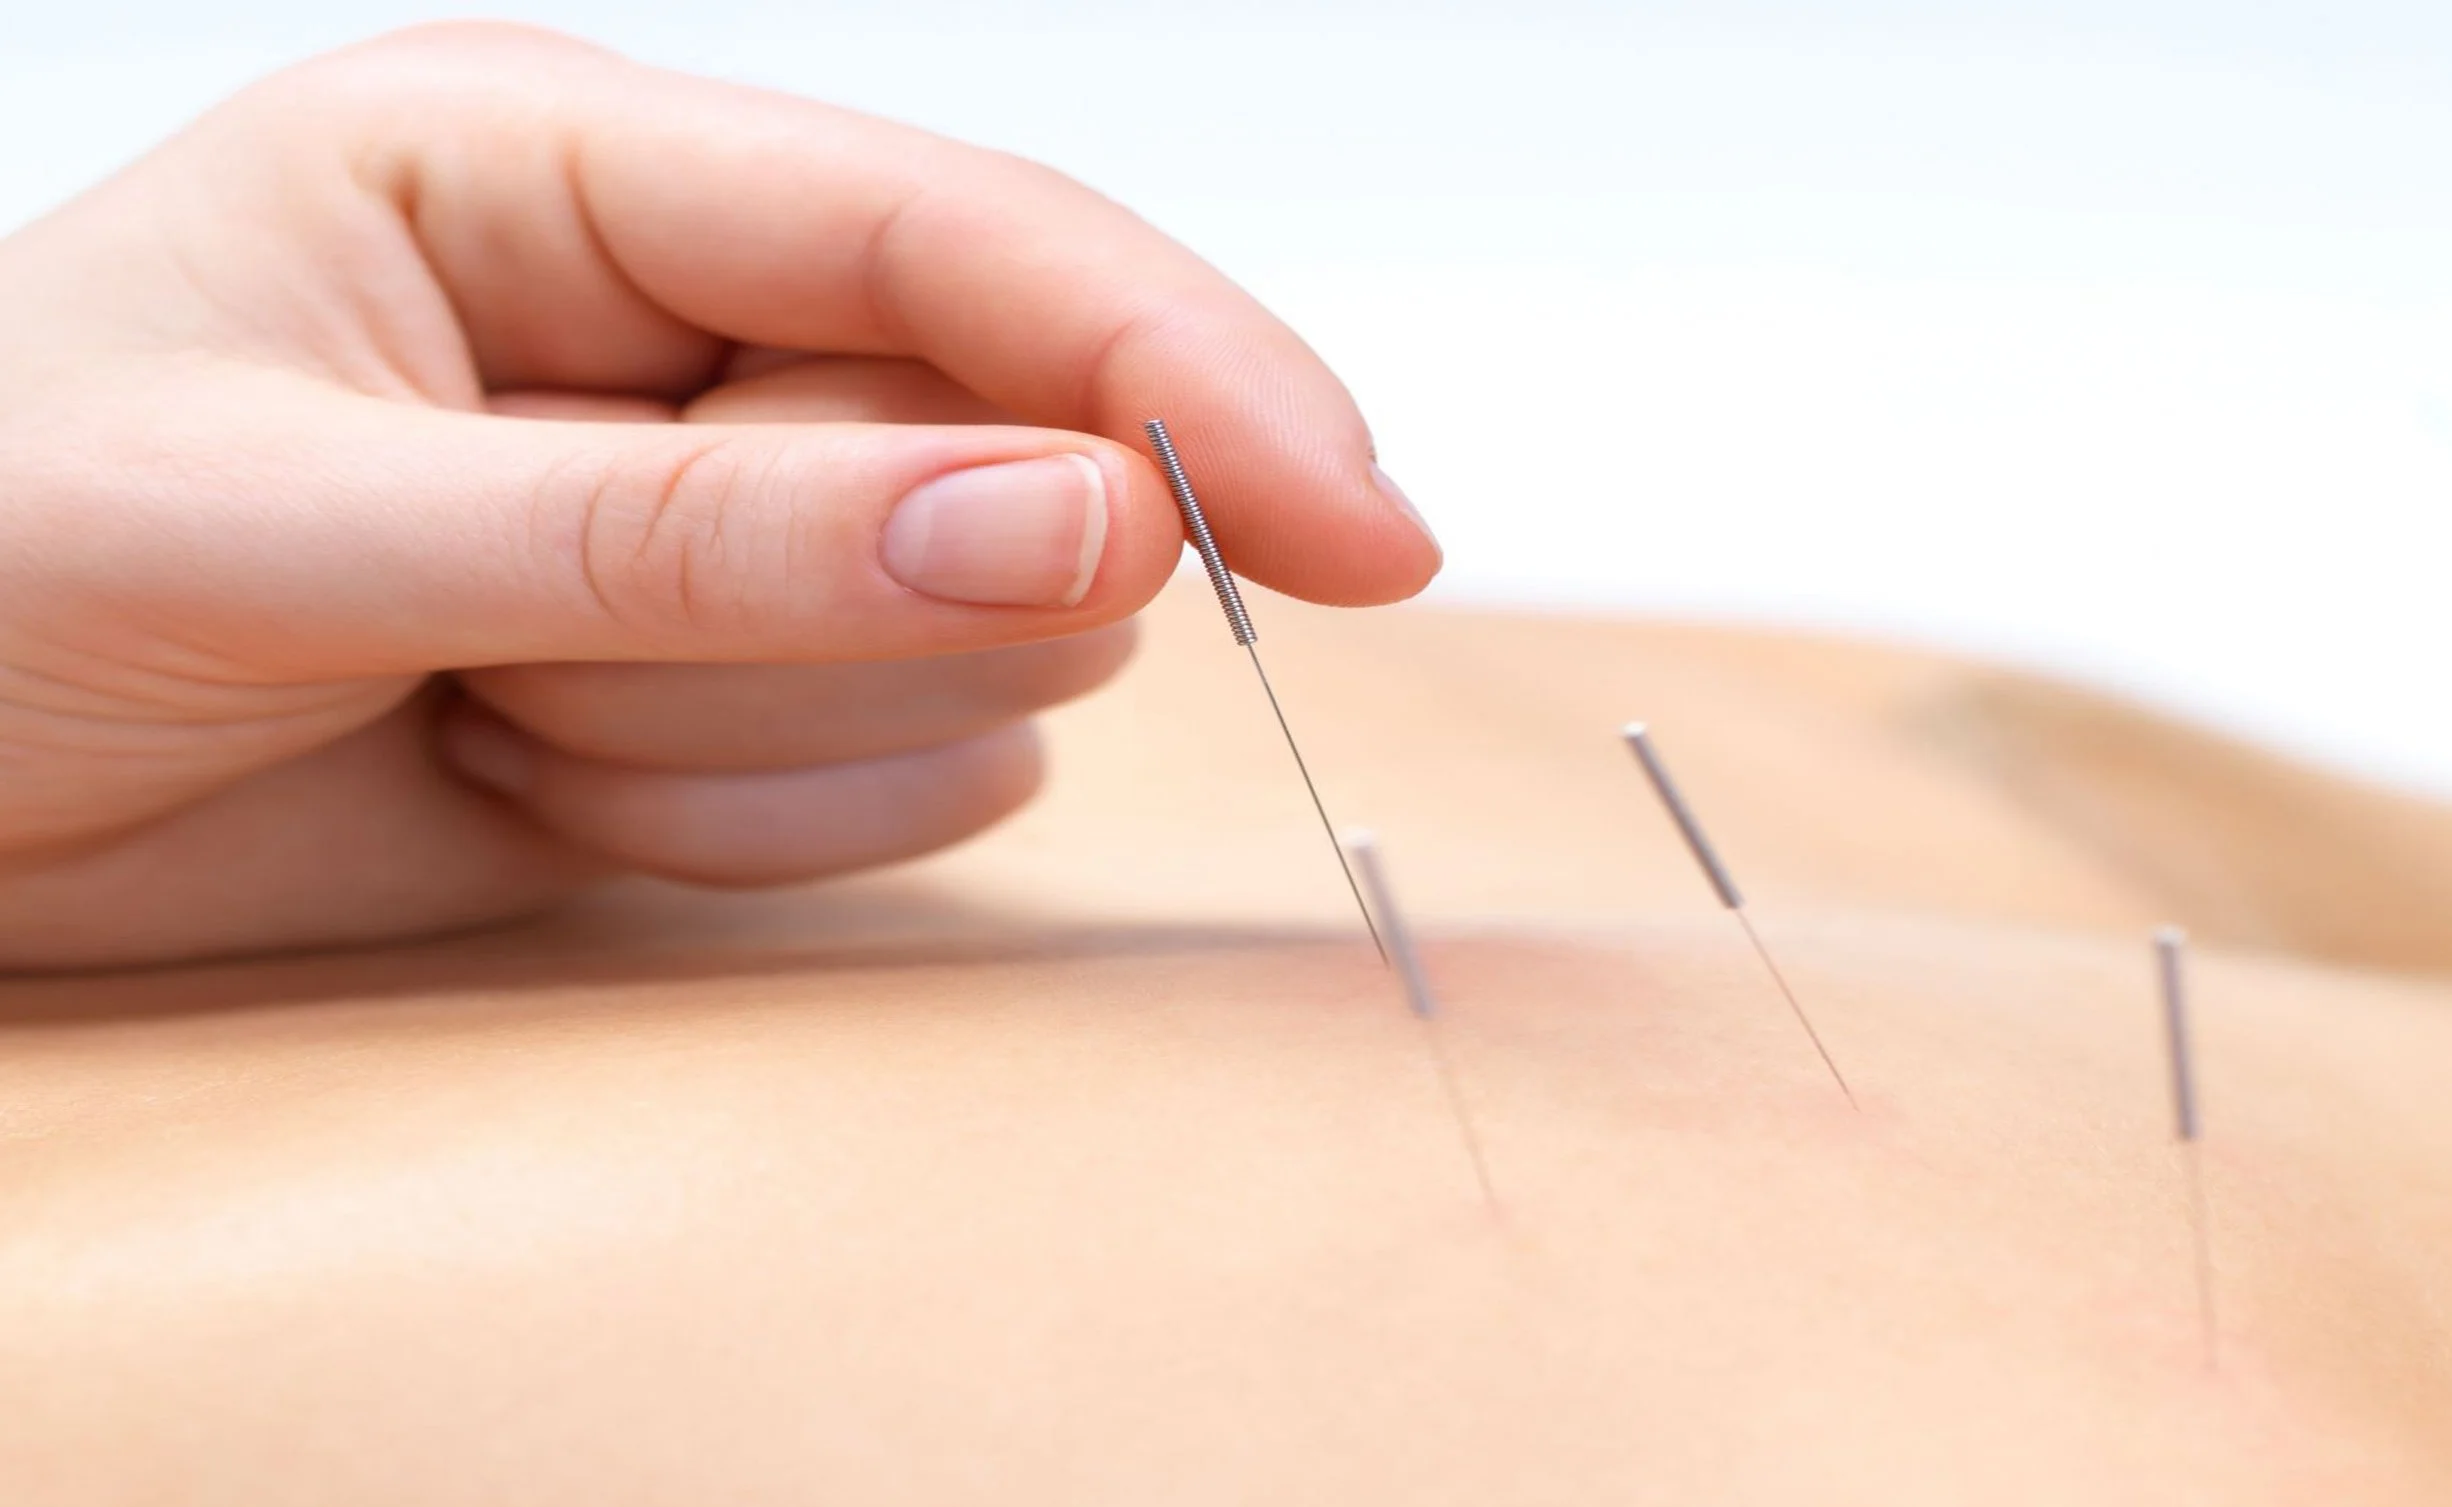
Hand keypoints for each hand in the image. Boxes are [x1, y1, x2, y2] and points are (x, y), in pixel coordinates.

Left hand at [0, 24, 1437, 970]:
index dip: (1180, 368)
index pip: (964, 238)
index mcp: (566, 168)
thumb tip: (1081, 530)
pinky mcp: (749, 689)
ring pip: (985, 651)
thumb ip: (699, 535)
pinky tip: (538, 790)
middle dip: (816, 622)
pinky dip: (741, 833)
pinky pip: (915, 788)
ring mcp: (736, 521)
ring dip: (746, 743)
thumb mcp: (305, 528)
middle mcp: (686, 326)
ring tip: (495, 724)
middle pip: (1008, 468)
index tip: (1358, 530)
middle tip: (533, 666)